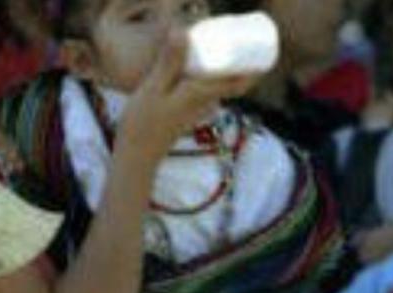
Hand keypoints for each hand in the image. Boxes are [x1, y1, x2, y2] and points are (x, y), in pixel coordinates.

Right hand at [115, 31, 259, 166]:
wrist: (136, 157)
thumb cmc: (142, 125)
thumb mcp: (152, 89)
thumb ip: (168, 63)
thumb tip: (182, 33)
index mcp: (201, 93)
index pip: (238, 82)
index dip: (252, 71)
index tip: (256, 58)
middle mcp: (204, 104)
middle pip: (231, 86)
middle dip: (238, 69)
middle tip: (235, 49)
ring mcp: (195, 113)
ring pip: (217, 91)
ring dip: (221, 76)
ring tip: (214, 58)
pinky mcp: (185, 117)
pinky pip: (204, 96)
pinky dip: (205, 84)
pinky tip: (191, 76)